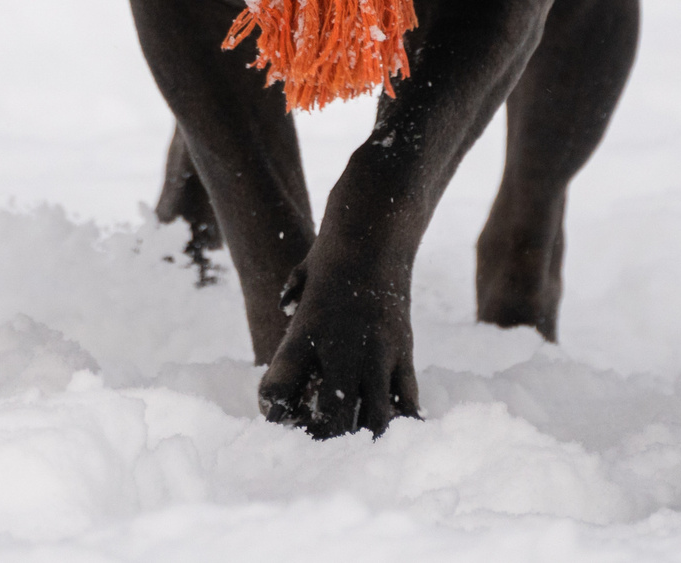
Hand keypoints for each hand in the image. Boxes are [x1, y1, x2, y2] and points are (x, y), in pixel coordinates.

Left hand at [257, 260, 421, 437]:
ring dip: (361, 437)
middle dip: (322, 439)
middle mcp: (340, 349)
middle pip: (329, 417)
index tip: (276, 415)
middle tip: (316, 446)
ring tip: (355, 448)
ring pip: (373, 417)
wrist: (375, 231)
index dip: (274, 409)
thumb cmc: (332, 253)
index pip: (280, 387)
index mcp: (306, 334)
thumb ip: (292, 298)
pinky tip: (394, 431)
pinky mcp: (403, 350)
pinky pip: (406, 398)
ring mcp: (376, 352)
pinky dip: (400, 419)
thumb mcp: (301, 276)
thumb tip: (283, 307)